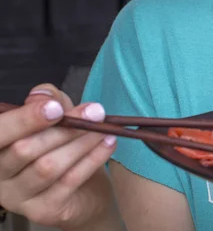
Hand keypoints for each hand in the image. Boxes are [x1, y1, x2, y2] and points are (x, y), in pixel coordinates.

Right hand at [0, 84, 117, 229]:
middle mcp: (0, 174)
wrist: (84, 189)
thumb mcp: (57, 114)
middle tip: (95, 112)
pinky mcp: (42, 211)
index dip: (25, 119)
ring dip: (81, 143)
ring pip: (47, 167)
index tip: (56, 108)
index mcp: (0, 147)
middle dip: (65, 129)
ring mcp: (18, 197)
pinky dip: (92, 159)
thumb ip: (50, 100)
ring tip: (103, 129)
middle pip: (24, 149)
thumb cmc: (64, 144)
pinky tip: (108, 144)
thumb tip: (43, 95)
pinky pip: (68, 182)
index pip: (0, 132)